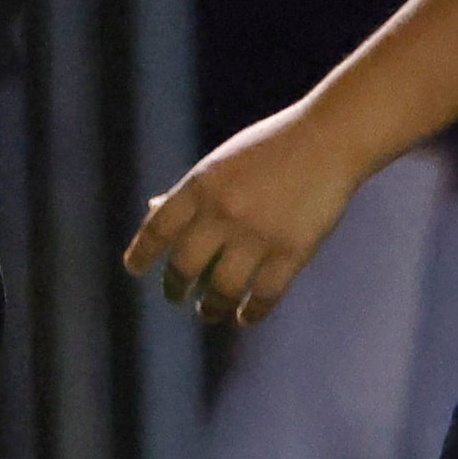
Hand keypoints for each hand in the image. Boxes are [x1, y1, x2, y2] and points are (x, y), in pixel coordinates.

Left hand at [120, 101, 370, 325]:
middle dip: (175, 287)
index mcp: (200, 185)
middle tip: (174, 298)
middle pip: (185, 263)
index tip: (133, 269)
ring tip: (208, 313)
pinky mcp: (293, 251)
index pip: (158, 227)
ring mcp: (258, 233)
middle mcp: (223, 211)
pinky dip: (251, 311)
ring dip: (211, 307)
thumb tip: (152, 211)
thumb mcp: (218, 164)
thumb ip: (190, 192)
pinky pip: (265, 294)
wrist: (325, 141)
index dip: (142, 252)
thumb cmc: (267, 149)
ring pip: (222, 287)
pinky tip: (244, 317)